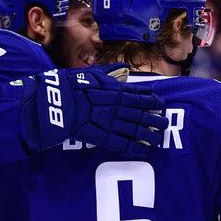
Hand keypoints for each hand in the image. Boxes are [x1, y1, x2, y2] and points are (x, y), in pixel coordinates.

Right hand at [18, 67, 167, 156]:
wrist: (55, 101)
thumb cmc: (72, 85)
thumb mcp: (92, 74)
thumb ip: (110, 73)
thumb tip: (125, 68)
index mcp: (116, 91)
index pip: (139, 96)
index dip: (152, 101)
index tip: (161, 103)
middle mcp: (117, 106)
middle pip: (142, 114)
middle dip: (155, 119)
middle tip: (165, 124)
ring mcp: (110, 122)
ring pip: (136, 129)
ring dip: (149, 135)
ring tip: (159, 140)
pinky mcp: (101, 136)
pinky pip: (121, 144)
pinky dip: (134, 148)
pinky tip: (144, 151)